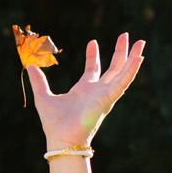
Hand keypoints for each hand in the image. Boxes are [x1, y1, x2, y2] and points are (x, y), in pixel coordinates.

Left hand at [30, 33, 145, 147]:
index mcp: (84, 90)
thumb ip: (38, 81)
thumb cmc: (55, 122)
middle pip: (114, 68)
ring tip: (141, 42)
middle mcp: (98, 91)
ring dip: (132, 57)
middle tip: (126, 35)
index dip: (93, 55)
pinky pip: (124, 82)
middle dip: (120, 52)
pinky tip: (139, 58)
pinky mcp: (109, 98)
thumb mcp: (43, 96)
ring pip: (123, 72)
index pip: (93, 70)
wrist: (62, 137)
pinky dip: (132, 70)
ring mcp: (106, 94)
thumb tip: (29, 65)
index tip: (93, 42)